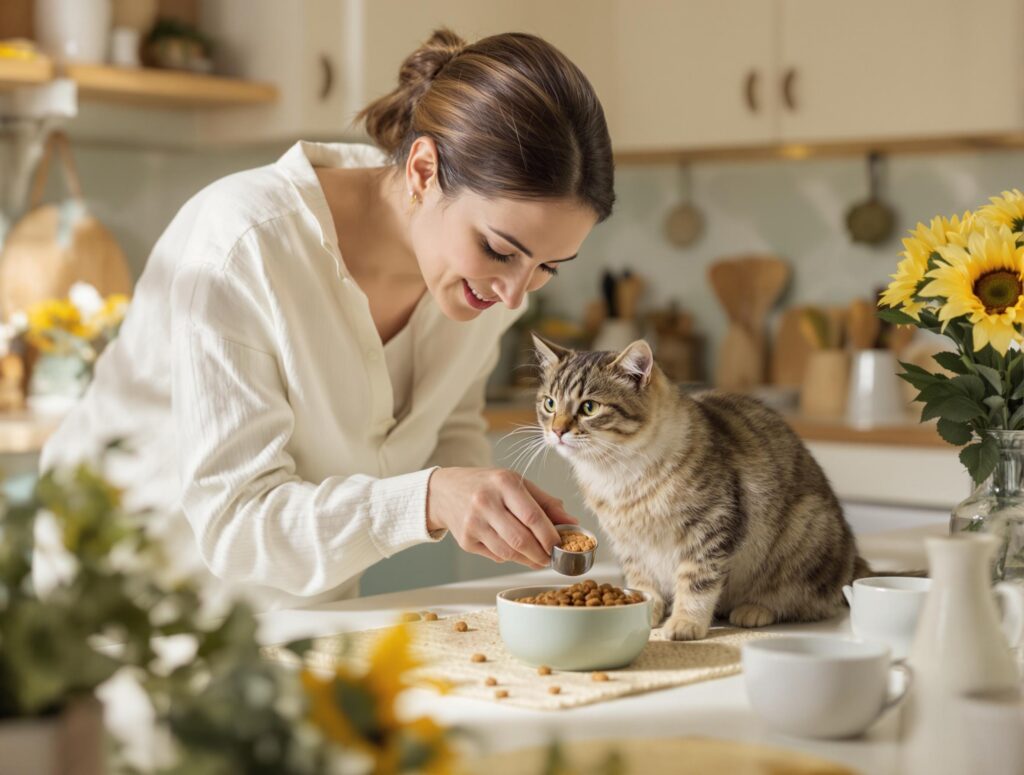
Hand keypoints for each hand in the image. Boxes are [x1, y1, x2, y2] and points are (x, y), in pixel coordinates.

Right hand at [426, 467, 578, 568]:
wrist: (445, 491)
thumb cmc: (487, 485)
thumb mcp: (516, 483)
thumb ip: (545, 502)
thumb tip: (572, 522)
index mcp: (503, 482)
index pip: (532, 515)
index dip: (550, 535)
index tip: (561, 545)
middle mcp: (485, 501)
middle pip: (520, 538)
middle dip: (541, 553)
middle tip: (552, 558)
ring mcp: (473, 523)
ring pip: (508, 552)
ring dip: (528, 560)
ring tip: (538, 558)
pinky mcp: (465, 541)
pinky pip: (495, 556)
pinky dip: (510, 557)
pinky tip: (514, 550)